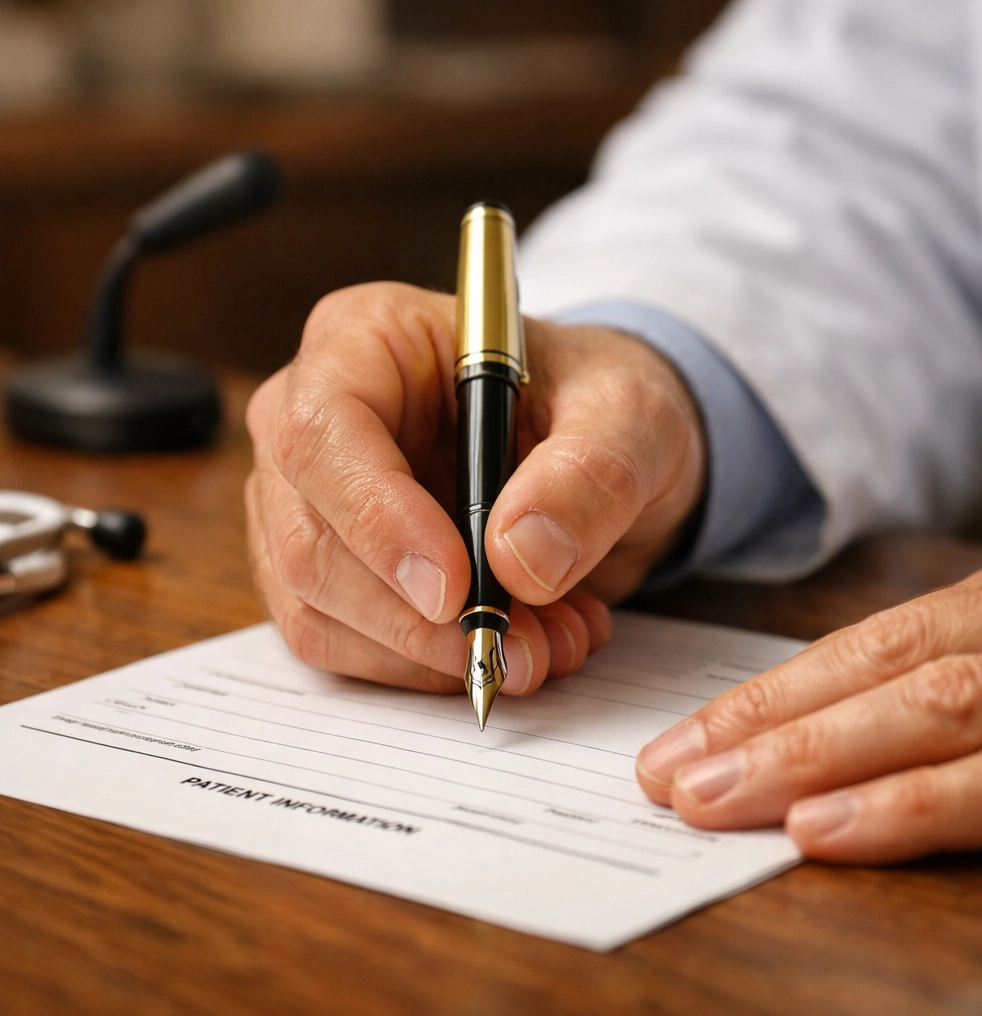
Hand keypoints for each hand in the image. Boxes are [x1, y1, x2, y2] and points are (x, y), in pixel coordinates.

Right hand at [246, 282, 705, 695]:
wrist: (597, 453)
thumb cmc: (595, 404)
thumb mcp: (630, 416)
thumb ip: (590, 474)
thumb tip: (519, 560)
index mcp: (366, 341)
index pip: (323, 432)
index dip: (378, 520)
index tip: (456, 590)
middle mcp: (315, 420)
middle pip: (309, 540)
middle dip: (420, 618)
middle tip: (528, 648)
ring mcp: (309, 501)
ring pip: (317, 608)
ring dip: (430, 654)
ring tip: (543, 646)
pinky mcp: (329, 568)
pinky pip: (341, 643)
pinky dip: (426, 667)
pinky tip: (510, 646)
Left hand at [636, 564, 981, 862]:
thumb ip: (920, 695)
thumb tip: (789, 747)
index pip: (856, 652)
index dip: (760, 701)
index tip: (674, 747)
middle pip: (877, 673)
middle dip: (765, 730)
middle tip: (668, 782)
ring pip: (930, 709)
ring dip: (810, 759)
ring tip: (715, 802)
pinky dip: (914, 807)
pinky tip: (826, 829)